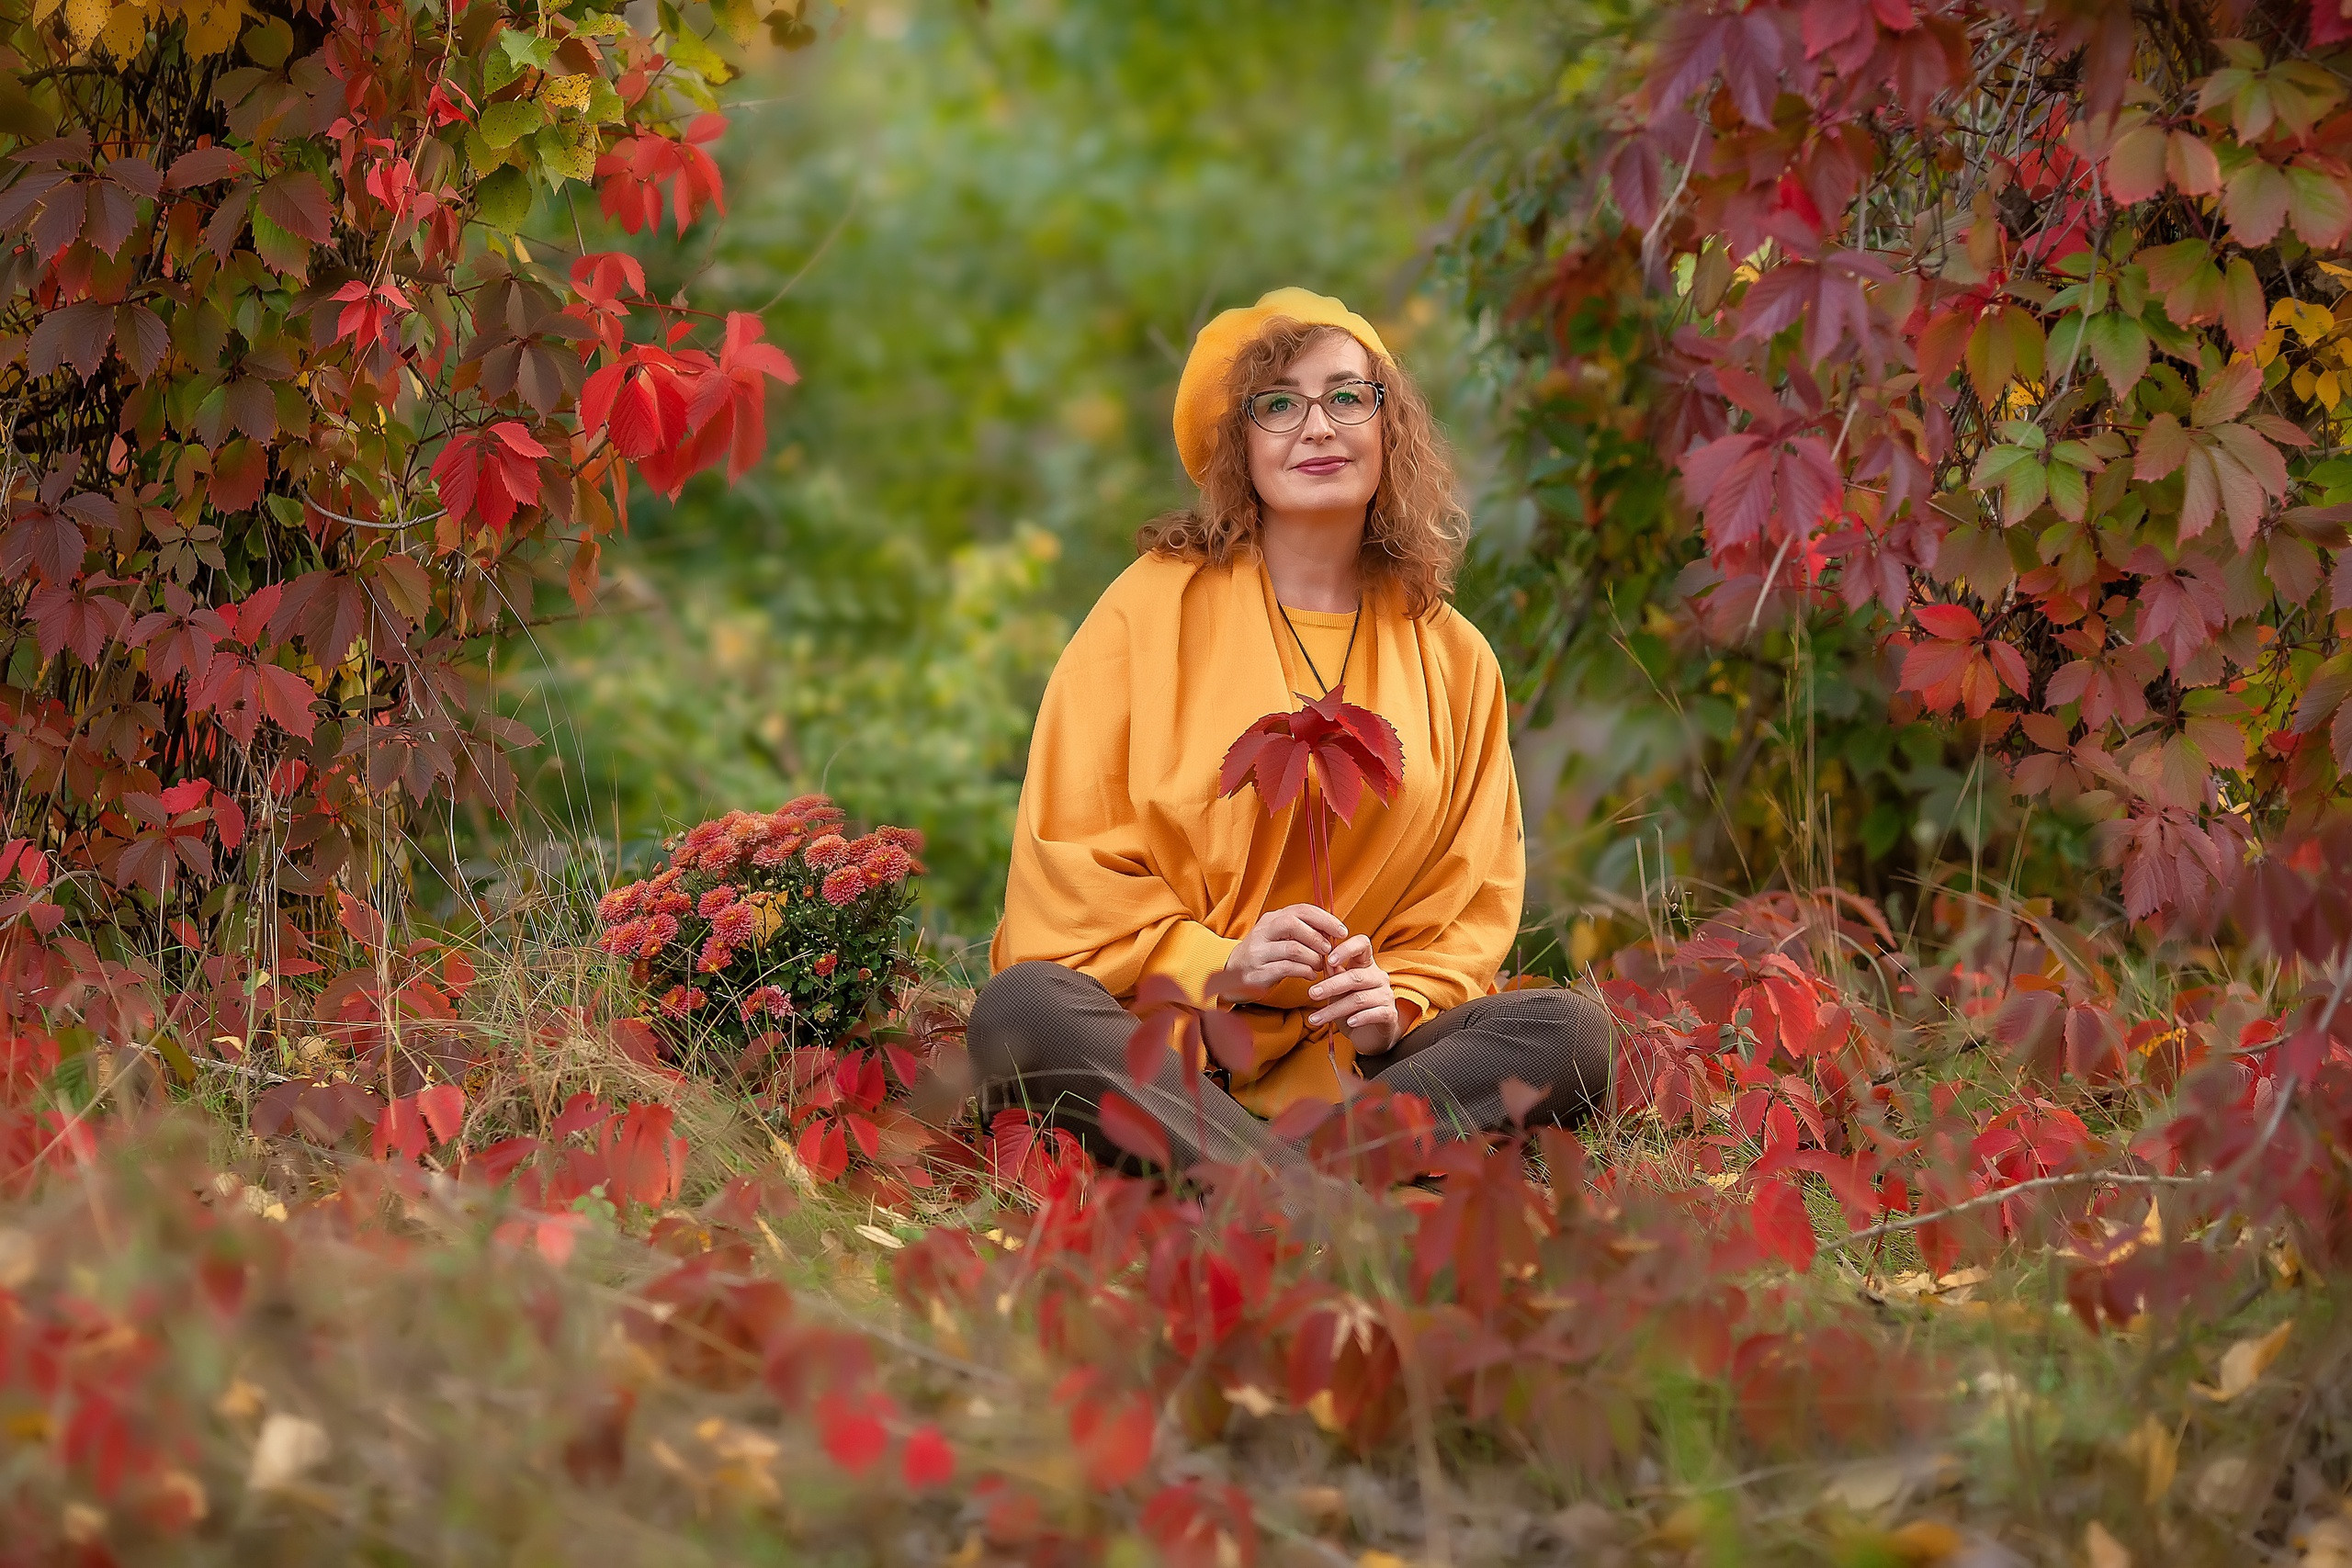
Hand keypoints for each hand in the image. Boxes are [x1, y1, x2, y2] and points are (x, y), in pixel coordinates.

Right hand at [1215, 904, 1347, 1002]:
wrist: (1232, 974)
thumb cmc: (1265, 954)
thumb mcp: (1279, 937)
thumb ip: (1302, 932)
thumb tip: (1333, 931)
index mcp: (1272, 919)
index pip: (1301, 910)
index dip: (1325, 919)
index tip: (1342, 931)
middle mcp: (1263, 931)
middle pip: (1293, 923)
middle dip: (1317, 937)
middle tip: (1329, 950)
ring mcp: (1258, 952)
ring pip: (1293, 949)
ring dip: (1313, 958)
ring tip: (1320, 965)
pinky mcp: (1258, 972)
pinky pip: (1287, 969)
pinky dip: (1304, 972)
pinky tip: (1311, 975)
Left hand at [1307, 934, 1402, 1054]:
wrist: (1370, 1033)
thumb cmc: (1351, 1007)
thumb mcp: (1339, 989)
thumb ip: (1334, 975)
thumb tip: (1324, 962)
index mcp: (1366, 964)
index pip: (1362, 944)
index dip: (1346, 948)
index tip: (1328, 959)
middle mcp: (1378, 977)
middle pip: (1355, 976)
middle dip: (1331, 985)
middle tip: (1312, 993)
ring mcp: (1385, 995)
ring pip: (1359, 999)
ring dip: (1334, 1009)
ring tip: (1316, 1018)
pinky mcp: (1389, 1014)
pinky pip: (1374, 1014)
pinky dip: (1359, 1018)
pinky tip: (1348, 1023)